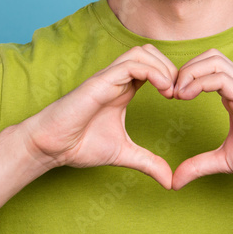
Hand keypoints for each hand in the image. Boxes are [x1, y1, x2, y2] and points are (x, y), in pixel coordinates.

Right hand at [20, 44, 176, 187]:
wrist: (51, 147)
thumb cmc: (79, 145)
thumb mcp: (124, 154)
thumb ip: (148, 162)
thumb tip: (169, 181)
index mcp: (123, 89)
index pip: (153, 67)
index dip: (172, 77)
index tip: (182, 100)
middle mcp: (116, 79)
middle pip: (150, 52)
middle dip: (171, 68)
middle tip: (180, 94)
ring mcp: (108, 78)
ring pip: (142, 52)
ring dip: (163, 68)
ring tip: (172, 92)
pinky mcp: (100, 82)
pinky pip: (131, 64)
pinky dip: (153, 72)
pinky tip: (163, 90)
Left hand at [170, 49, 232, 189]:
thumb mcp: (224, 160)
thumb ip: (198, 165)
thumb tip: (174, 182)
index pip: (208, 67)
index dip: (186, 76)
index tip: (171, 98)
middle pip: (210, 56)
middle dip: (185, 69)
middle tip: (170, 93)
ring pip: (214, 60)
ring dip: (189, 73)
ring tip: (177, 95)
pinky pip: (220, 78)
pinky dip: (197, 82)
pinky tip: (186, 98)